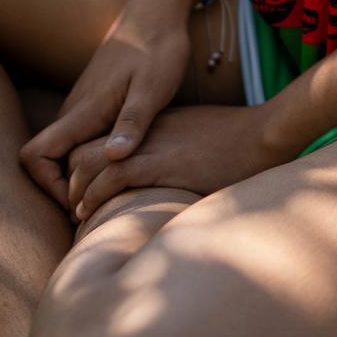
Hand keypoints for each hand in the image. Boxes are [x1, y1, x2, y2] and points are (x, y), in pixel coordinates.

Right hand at [19, 0, 191, 211]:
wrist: (156, 12)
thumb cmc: (158, 48)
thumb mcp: (153, 88)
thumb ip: (133, 123)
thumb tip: (111, 158)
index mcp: (83, 111)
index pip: (36, 156)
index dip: (47, 185)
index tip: (81, 198)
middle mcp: (75, 110)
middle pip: (46, 161)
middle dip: (66, 188)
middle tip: (103, 204)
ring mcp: (83, 105)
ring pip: (64, 151)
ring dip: (79, 174)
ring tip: (115, 189)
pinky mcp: (96, 102)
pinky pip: (80, 138)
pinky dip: (91, 158)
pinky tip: (123, 164)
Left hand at [63, 103, 287, 220]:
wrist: (263, 134)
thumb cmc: (240, 142)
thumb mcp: (199, 139)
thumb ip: (177, 150)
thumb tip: (171, 172)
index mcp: (153, 124)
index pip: (102, 139)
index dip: (87, 164)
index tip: (87, 187)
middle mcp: (145, 131)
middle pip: (86, 147)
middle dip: (73, 177)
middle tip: (76, 204)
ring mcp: (151, 145)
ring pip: (90, 162)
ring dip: (77, 189)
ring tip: (78, 212)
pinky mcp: (161, 163)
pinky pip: (113, 177)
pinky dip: (94, 195)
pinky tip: (89, 213)